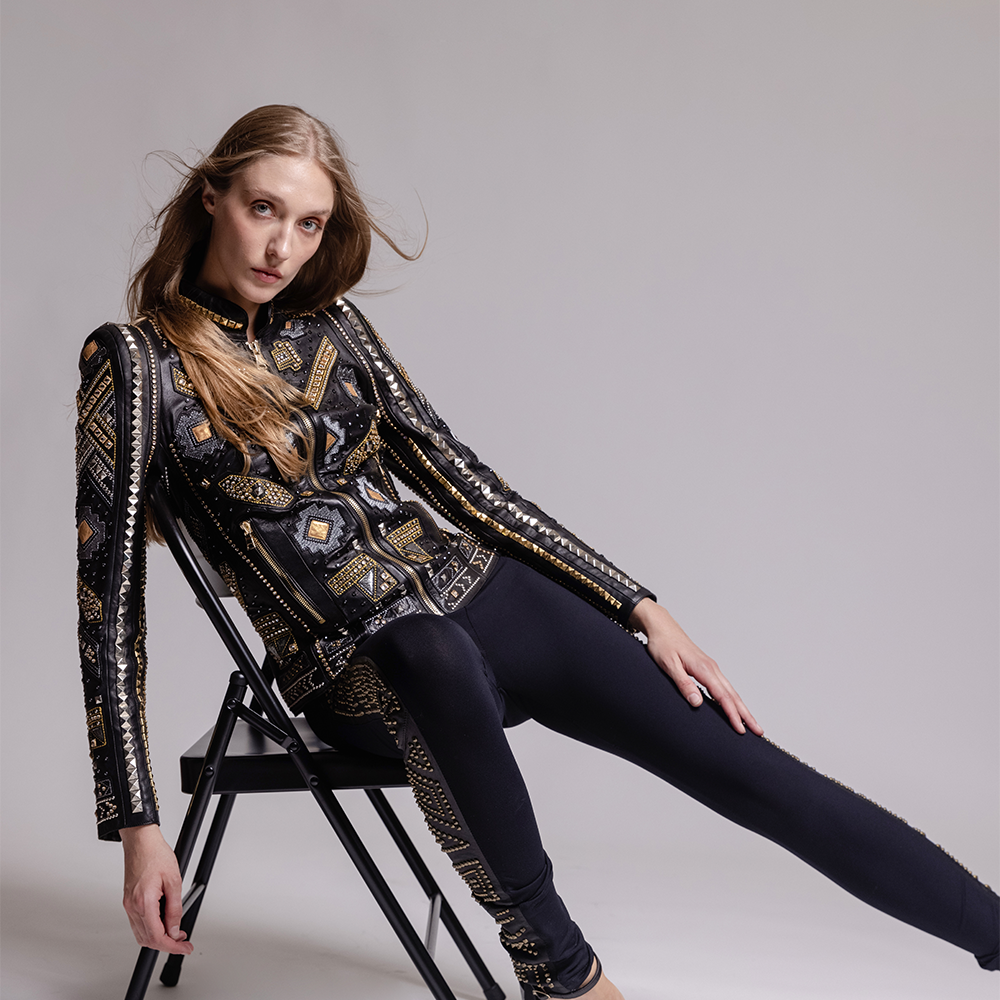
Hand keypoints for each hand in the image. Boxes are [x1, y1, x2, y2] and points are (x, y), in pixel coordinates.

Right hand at [120, 824, 191, 954]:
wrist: (140, 842)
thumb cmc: (156, 855)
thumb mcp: (174, 881)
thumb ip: (175, 908)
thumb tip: (175, 929)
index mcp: (144, 902)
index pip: (157, 936)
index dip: (172, 946)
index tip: (184, 948)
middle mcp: (133, 907)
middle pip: (148, 939)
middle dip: (167, 943)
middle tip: (183, 940)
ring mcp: (128, 905)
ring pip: (142, 934)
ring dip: (159, 936)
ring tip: (176, 930)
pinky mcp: (128, 901)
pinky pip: (138, 923)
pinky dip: (152, 928)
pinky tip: (164, 921)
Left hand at [629, 598, 762, 735]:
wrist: (662, 627)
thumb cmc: (663, 645)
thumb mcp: (669, 666)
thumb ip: (684, 684)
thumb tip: (697, 702)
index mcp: (704, 669)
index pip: (722, 696)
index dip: (732, 714)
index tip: (741, 729)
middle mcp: (712, 669)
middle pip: (733, 695)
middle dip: (746, 715)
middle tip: (759, 731)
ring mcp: (711, 668)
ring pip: (731, 691)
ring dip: (742, 708)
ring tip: (751, 723)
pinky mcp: (707, 668)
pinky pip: (724, 687)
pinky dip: (732, 699)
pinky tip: (733, 706)